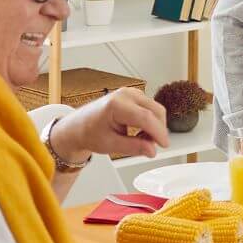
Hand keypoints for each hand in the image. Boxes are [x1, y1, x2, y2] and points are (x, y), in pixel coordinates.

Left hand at [48, 88, 168, 162]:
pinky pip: (151, 108)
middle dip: (158, 130)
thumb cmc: (89, 133)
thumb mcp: (110, 145)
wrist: (78, 126)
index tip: (164, 145)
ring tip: (141, 140)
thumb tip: (152, 150)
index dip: (158, 133)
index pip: (146, 118)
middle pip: (155, 111)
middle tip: (151, 146)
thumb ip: (133, 147)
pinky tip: (140, 132)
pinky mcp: (134, 95)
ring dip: (155, 126)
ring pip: (155, 109)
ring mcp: (130, 93)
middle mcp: (125, 94)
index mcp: (116, 105)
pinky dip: (151, 121)